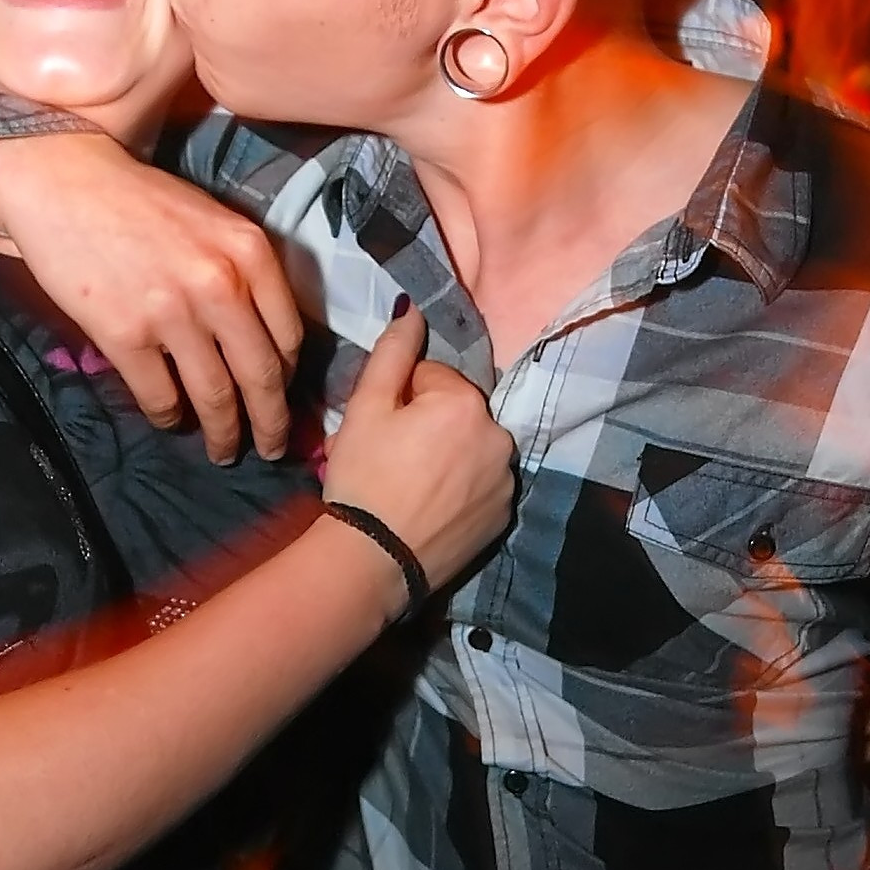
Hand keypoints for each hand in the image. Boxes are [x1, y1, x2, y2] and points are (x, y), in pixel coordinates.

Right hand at [0, 133, 303, 462]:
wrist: (63, 182)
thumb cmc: (138, 201)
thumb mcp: (213, 221)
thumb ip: (244, 273)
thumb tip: (263, 339)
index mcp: (249, 252)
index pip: (288, 337)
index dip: (288, 380)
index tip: (283, 399)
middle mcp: (220, 285)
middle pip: (260, 377)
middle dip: (270, 424)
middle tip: (271, 448)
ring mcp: (172, 312)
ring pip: (214, 397)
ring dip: (222, 434)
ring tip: (223, 450)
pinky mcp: (124, 334)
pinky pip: (160, 397)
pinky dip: (168, 418)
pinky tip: (169, 421)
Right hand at [323, 304, 515, 595]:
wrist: (374, 561)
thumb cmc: (363, 478)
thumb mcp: (365, 408)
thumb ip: (393, 353)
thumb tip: (415, 308)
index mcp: (466, 402)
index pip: (432, 378)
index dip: (400, 400)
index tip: (381, 430)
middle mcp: (499, 435)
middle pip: (458, 413)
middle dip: (430, 426)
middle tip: (393, 460)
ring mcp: (506, 479)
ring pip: (473, 449)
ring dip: (450, 457)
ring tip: (412, 487)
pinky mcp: (504, 516)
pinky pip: (482, 486)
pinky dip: (462, 491)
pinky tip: (432, 509)